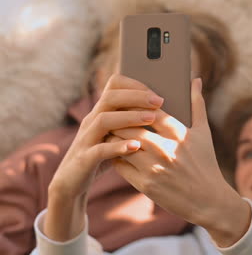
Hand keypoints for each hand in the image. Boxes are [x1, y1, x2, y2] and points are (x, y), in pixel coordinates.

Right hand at [45, 74, 163, 240]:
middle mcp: (91, 121)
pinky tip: (136, 146)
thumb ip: (131, 123)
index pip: (113, 86)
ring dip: (129, 117)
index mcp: (100, 113)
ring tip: (151, 118)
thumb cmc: (100, 159)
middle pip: (110, 98)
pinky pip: (99, 150)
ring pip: (103, 120)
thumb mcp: (115, 136)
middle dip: (136, 97)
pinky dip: (118, 147)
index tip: (156, 95)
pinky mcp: (84, 159)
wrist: (71, 185)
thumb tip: (161, 112)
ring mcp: (86, 140)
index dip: (135, 86)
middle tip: (159, 101)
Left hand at [109, 78, 250, 246]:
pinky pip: (121, 164)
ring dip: (113, 136)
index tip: (127, 100)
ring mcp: (154, 167)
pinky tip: (115, 150)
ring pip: (121, 144)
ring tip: (110, 130)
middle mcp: (166, 149)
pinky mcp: (145, 184)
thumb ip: (197, 104)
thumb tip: (195, 80)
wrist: (208, 200)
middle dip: (119, 118)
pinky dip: (115, 155)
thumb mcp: (204, 133)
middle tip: (111, 113)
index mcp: (180, 133)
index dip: (135, 102)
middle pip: (130, 125)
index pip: (150, 109)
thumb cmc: (206, 163)